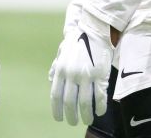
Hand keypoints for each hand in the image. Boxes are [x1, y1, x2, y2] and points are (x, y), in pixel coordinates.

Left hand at [48, 8, 112, 125]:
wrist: (95, 29)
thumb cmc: (78, 41)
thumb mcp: (62, 52)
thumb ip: (56, 67)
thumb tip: (50, 79)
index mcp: (61, 70)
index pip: (56, 95)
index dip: (57, 110)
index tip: (58, 119)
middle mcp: (72, 74)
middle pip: (69, 102)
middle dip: (70, 116)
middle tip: (73, 122)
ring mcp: (86, 75)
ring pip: (84, 103)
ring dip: (85, 115)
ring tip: (86, 120)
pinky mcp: (100, 74)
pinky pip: (100, 96)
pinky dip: (99, 107)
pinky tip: (99, 112)